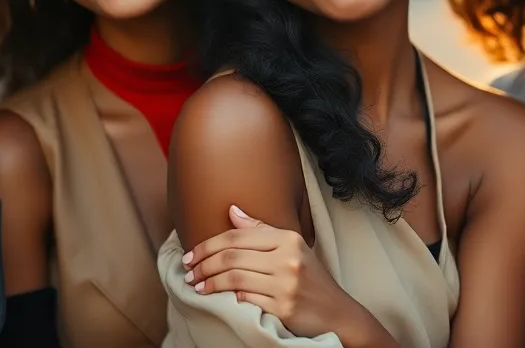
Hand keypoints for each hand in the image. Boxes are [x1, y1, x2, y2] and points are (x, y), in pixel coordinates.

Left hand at [183, 205, 393, 344]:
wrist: (337, 312)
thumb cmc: (310, 278)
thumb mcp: (292, 248)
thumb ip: (260, 231)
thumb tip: (232, 211)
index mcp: (288, 239)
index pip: (237, 236)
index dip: (208, 245)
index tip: (190, 255)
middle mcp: (288, 259)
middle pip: (232, 257)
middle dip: (203, 264)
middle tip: (188, 272)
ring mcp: (286, 284)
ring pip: (234, 278)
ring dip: (210, 283)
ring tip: (197, 286)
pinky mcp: (283, 307)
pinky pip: (246, 299)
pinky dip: (230, 297)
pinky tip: (220, 298)